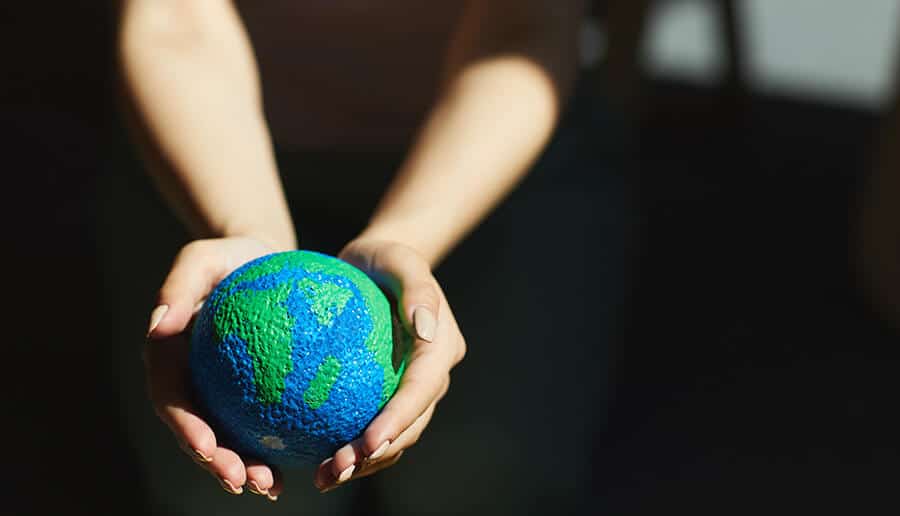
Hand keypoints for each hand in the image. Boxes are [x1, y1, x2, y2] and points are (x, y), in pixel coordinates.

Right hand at [144, 236, 282, 500]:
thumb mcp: (204, 256)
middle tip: (245, 482)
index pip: (171, 401)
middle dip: (217, 464)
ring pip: (229, 439)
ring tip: (272, 486)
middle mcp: (192, 382)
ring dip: (245, 468)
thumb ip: (178, 285)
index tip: (208, 448)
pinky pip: (264, 425)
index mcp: (170, 357)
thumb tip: (157, 325)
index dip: (185, 430)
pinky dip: (277, 448)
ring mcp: (221, 391)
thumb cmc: (233, 256)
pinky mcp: (253, 394)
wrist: (265, 258)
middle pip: (198, 432)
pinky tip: (306, 461)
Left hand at [314, 238, 466, 490]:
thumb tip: (427, 327)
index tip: (366, 442)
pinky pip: (370, 427)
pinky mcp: (386, 395)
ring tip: (323, 477)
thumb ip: (417, 287)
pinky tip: (314, 459)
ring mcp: (411, 388)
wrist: (372, 266)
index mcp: (442, 346)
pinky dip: (349, 448)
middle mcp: (432, 374)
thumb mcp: (399, 258)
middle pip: (411, 424)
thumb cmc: (384, 257)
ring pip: (394, 435)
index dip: (399, 419)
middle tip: (336, 470)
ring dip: (362, 462)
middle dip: (377, 453)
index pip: (424, 389)